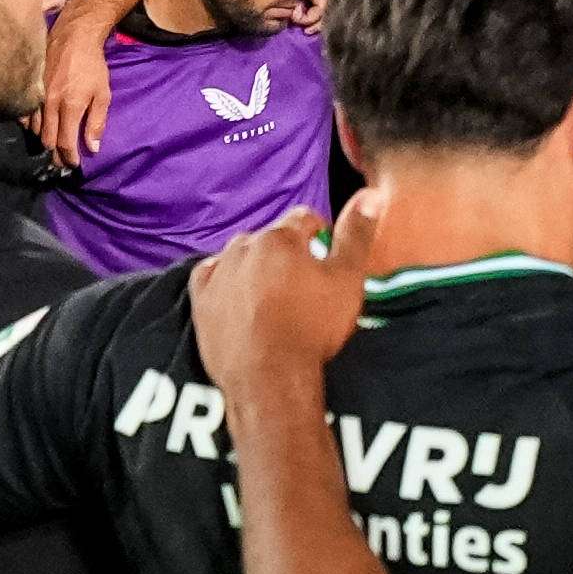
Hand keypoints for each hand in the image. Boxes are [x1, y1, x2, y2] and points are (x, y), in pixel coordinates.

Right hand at [37, 1, 115, 159]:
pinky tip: (37, 126)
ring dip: (42, 140)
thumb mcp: (103, 94)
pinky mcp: (28, 87)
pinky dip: (30, 124)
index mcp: (71, 106)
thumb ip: (97, 122)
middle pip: (47, 140)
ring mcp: (37, 95)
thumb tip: (92, 148)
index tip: (74, 164)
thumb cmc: (92, 66)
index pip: (65, 143)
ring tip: (51, 145)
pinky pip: (23, 114)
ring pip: (33, 130)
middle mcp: (50, 104)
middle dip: (55, 154)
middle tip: (62, 160)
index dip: (69, 158)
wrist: (73, 37)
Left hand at [190, 190, 377, 390]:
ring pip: (243, 255)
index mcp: (281, 238)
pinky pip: (213, 276)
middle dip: (287, 254)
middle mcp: (245, 246)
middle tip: (303, 288)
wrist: (268, 378)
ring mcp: (219, 271)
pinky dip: (227, 282)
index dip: (321, 238)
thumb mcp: (347, 280)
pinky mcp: (202, 298)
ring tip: (274, 299)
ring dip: (257, 267)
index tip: (327, 262)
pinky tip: (241, 300)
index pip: (305, 219)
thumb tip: (370, 195)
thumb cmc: (311, 329)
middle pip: (272, 238)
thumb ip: (357, 234)